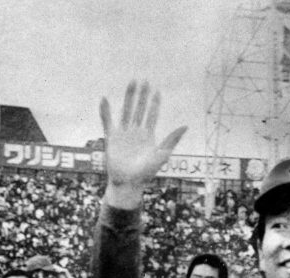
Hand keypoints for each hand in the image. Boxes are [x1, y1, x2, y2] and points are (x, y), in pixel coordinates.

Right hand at [100, 81, 186, 207]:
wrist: (128, 184)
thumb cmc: (146, 173)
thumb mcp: (161, 155)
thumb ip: (172, 140)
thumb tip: (185, 125)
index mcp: (148, 136)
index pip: (151, 116)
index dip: (154, 104)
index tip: (157, 91)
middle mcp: (135, 133)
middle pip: (139, 109)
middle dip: (142, 96)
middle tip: (145, 81)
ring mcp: (123, 134)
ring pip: (126, 111)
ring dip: (129, 97)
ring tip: (132, 82)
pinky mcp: (111, 138)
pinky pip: (107, 122)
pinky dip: (105, 111)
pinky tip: (104, 99)